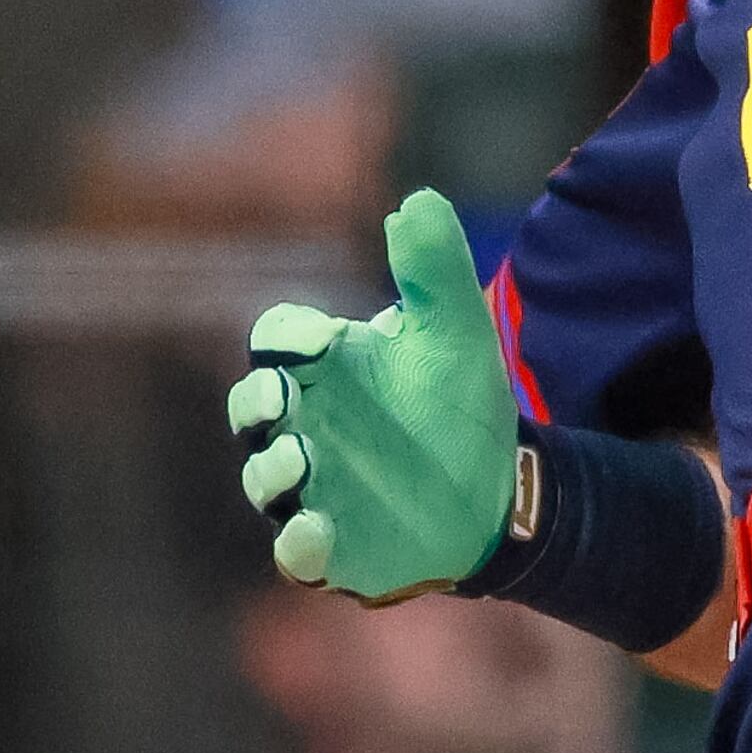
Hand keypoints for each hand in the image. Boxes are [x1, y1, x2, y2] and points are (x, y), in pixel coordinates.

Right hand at [226, 190, 519, 601]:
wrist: (499, 487)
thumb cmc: (459, 404)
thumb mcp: (457, 333)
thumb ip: (435, 270)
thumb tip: (417, 201)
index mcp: (328, 367)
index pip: (277, 339)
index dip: (287, 336)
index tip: (321, 337)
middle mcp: (306, 424)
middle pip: (252, 406)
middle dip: (258, 402)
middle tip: (284, 398)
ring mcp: (313, 485)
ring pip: (265, 479)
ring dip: (274, 470)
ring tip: (302, 460)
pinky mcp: (334, 543)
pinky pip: (295, 551)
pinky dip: (299, 545)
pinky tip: (318, 532)